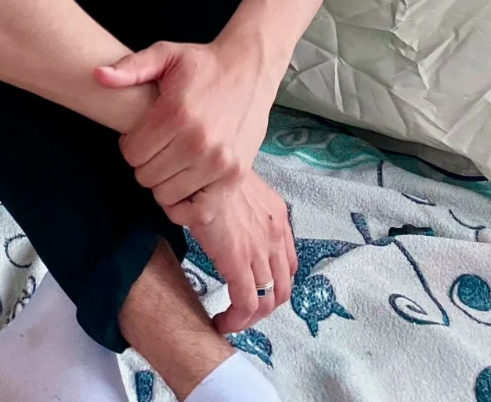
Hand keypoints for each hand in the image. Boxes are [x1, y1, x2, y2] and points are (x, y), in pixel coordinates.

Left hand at [94, 38, 276, 211]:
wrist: (249, 68)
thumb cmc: (203, 64)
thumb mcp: (166, 54)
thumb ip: (130, 68)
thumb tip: (97, 75)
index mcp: (176, 113)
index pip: (131, 153)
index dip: (131, 144)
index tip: (142, 133)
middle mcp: (197, 141)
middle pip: (146, 176)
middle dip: (145, 162)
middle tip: (157, 146)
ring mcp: (218, 162)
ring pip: (167, 195)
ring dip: (164, 181)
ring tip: (172, 159)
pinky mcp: (234, 176)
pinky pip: (199, 212)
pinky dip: (186, 206)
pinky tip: (184, 184)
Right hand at [190, 170, 296, 335]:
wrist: (202, 166)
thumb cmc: (210, 172)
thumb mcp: (237, 186)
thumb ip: (243, 206)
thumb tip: (227, 219)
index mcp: (277, 216)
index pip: (288, 264)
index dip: (274, 284)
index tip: (254, 290)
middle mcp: (275, 235)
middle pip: (282, 288)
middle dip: (264, 307)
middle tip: (241, 311)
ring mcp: (260, 250)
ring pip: (266, 301)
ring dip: (249, 318)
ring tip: (230, 320)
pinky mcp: (238, 262)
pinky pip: (245, 303)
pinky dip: (235, 320)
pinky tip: (221, 322)